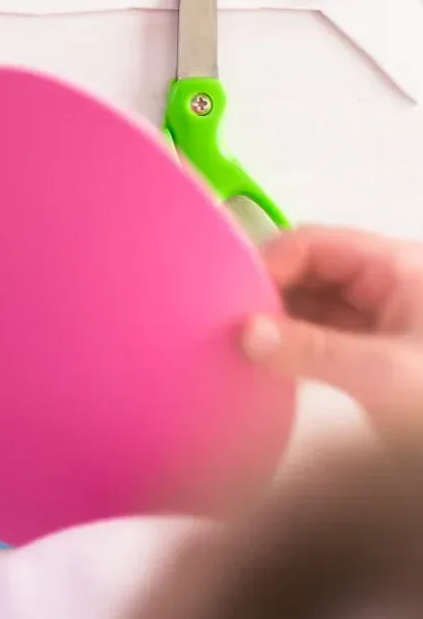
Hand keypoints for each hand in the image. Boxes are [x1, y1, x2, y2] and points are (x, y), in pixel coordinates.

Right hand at [243, 227, 422, 439]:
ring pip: (311, 306)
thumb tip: (247, 333)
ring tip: (236, 344)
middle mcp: (385, 287)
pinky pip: (320, 338)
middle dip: (265, 292)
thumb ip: (312, 351)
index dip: (267, 263)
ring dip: (275, 323)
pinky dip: (291, 348)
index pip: (312, 244)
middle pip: (308, 271)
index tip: (227, 296)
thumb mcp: (385, 374)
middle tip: (223, 321)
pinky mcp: (375, 357)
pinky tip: (265, 366)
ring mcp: (380, 322)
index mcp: (395, 267)